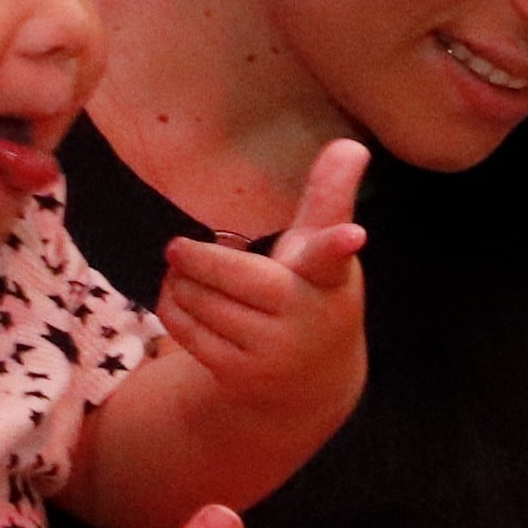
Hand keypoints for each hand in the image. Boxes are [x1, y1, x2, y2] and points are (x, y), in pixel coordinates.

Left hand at [151, 139, 368, 441]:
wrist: (311, 383)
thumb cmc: (312, 297)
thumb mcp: (323, 252)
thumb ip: (329, 199)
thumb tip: (351, 144)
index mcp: (329, 279)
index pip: (333, 256)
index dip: (340, 243)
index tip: (354, 236)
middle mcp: (306, 316)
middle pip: (233, 273)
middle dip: (195, 257)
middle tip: (177, 247)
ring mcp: (274, 350)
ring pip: (199, 299)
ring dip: (180, 281)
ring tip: (188, 278)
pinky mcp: (239, 372)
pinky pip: (183, 325)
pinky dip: (172, 306)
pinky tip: (186, 303)